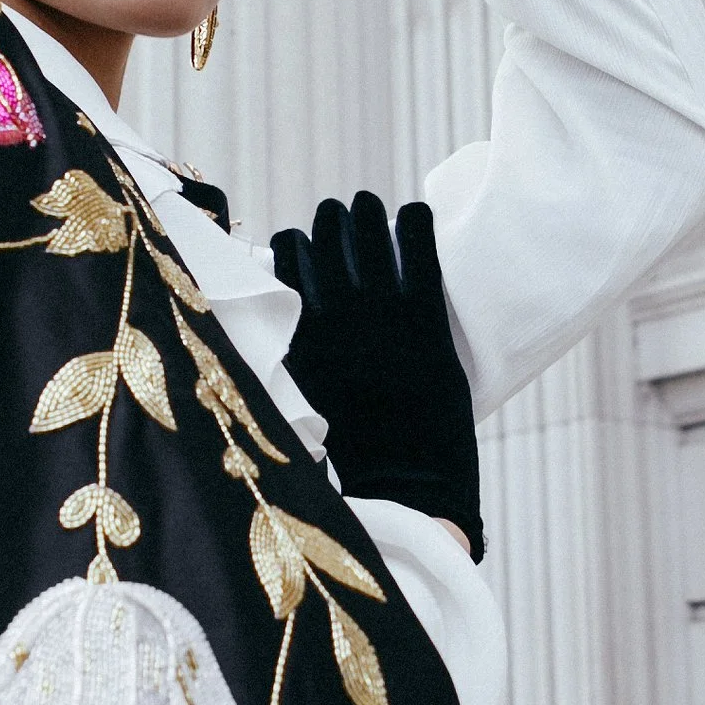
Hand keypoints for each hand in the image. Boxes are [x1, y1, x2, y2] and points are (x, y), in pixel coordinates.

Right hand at [270, 192, 482, 560]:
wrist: (406, 492)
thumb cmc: (351, 462)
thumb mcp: (300, 405)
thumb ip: (293, 365)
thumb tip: (277, 337)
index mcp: (297, 335)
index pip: (285, 256)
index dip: (296, 244)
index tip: (308, 248)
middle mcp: (331, 315)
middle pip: (323, 231)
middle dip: (331, 221)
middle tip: (344, 222)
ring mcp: (379, 313)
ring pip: (365, 227)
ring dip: (367, 213)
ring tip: (373, 213)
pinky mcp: (426, 318)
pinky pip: (419, 244)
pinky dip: (417, 220)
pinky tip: (418, 216)